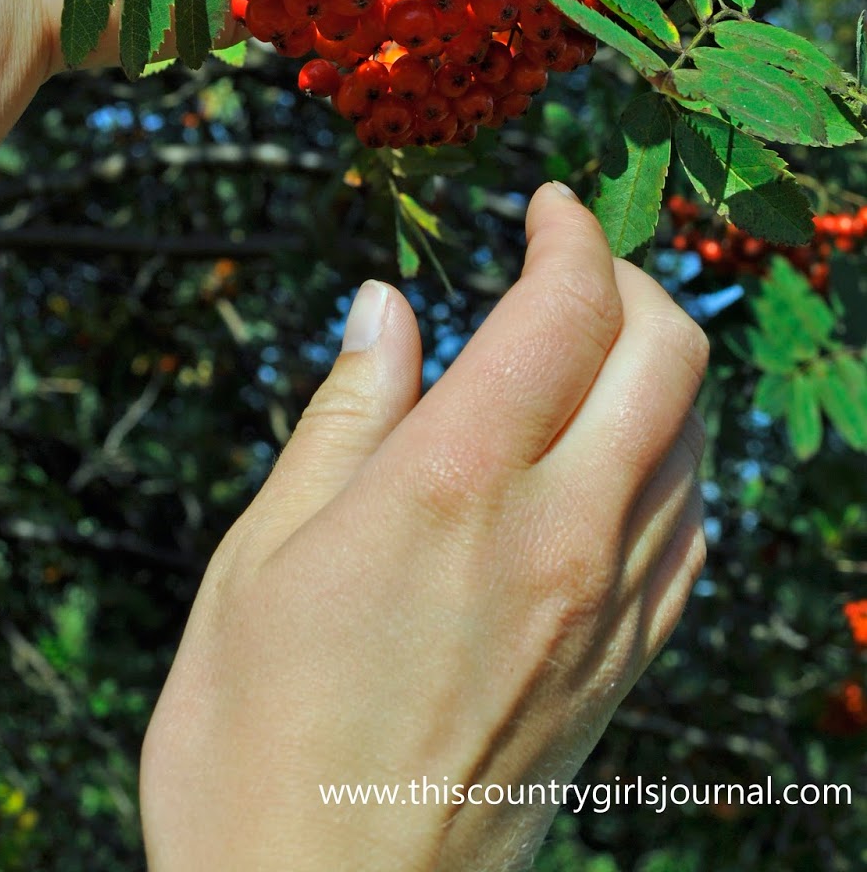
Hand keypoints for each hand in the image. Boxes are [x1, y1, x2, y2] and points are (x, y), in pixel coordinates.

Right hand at [140, 184, 707, 871]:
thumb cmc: (253, 742)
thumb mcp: (261, 559)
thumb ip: (343, 417)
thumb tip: (389, 307)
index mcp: (451, 486)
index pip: (565, 309)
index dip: (568, 233)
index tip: (545, 205)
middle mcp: (555, 533)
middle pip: (668, 354)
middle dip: (634, 280)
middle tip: (570, 268)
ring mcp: (606, 608)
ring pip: (694, 435)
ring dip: (660, 365)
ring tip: (588, 352)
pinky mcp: (623, 670)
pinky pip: (690, 528)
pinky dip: (671, 458)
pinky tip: (610, 460)